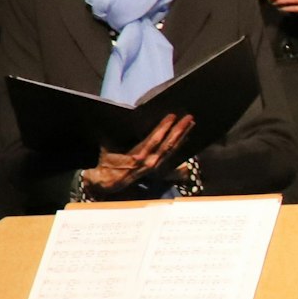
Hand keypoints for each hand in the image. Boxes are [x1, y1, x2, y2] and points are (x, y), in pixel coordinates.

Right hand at [78, 113, 194, 196]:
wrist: (107, 182)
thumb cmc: (107, 162)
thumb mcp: (108, 147)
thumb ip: (114, 136)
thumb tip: (118, 120)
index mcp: (136, 156)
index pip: (154, 140)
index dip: (164, 127)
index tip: (172, 116)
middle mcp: (148, 161)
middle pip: (168, 144)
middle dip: (179, 130)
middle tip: (189, 117)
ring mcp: (154, 165)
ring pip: (172, 150)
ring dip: (182, 136)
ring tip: (191, 124)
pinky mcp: (157, 167)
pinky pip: (170, 156)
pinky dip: (179, 145)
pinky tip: (185, 137)